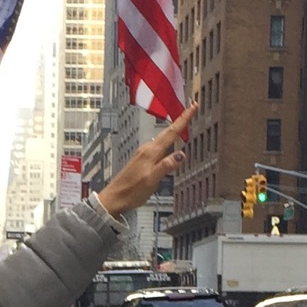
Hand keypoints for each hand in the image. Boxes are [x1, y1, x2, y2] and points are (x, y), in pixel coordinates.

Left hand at [97, 103, 197, 218]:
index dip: (184, 119)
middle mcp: (146, 150)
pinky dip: (167, 142)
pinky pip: (158, 147)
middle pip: (167, 132)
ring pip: (162, 139)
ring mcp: (143, 154)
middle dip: (180, 121)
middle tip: (191, 111)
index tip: (193, 107)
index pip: (172, 132)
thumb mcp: (152, 180)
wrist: (114, 199)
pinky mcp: (141, 160)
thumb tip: (182, 155)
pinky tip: (168, 146)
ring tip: (184, 125)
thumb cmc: (131, 191)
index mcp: (151, 152)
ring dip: (174, 131)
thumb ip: (167, 166)